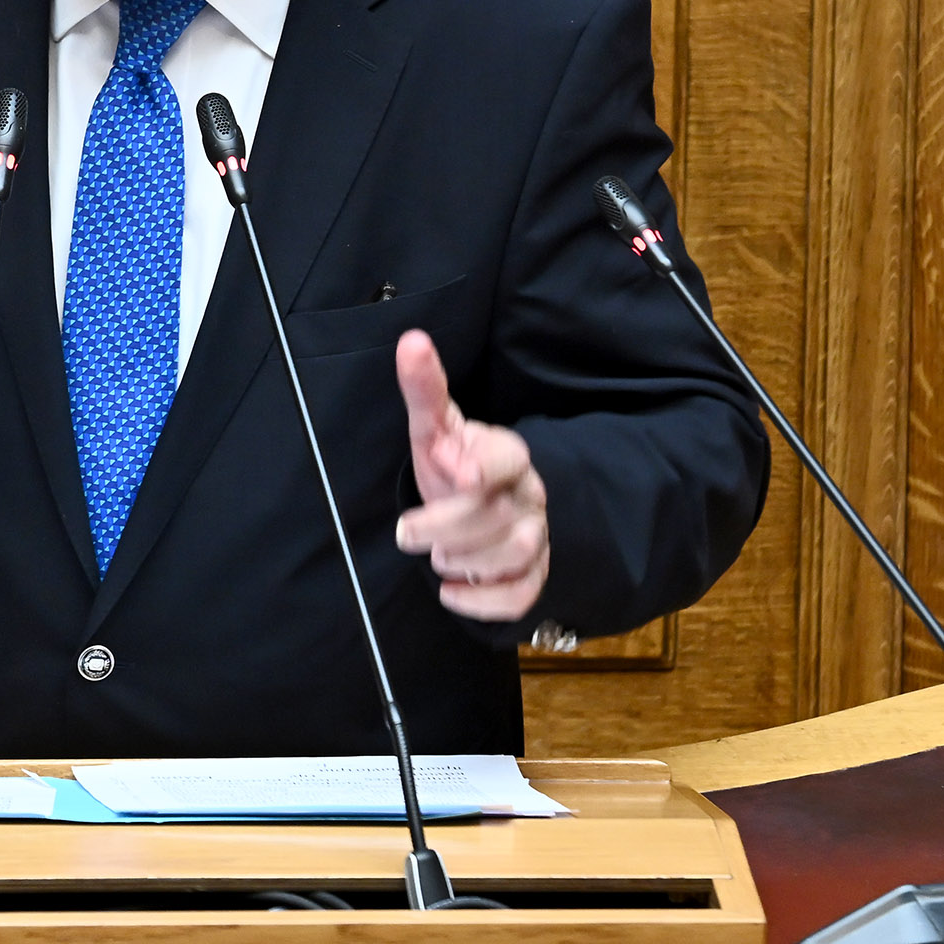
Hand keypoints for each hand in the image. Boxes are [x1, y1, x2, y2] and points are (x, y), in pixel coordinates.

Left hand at [391, 329, 550, 620]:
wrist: (482, 506)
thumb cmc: (454, 464)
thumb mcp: (437, 427)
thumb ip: (424, 390)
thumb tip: (411, 341)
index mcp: (508, 455)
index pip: (508, 457)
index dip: (478, 466)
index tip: (443, 468)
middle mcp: (529, 495)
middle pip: (502, 515)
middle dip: (449, 526)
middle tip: (407, 533)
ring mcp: (536, 536)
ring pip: (517, 554)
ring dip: (468, 562)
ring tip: (438, 557)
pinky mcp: (532, 576)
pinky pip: (523, 597)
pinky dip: (484, 603)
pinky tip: (450, 593)